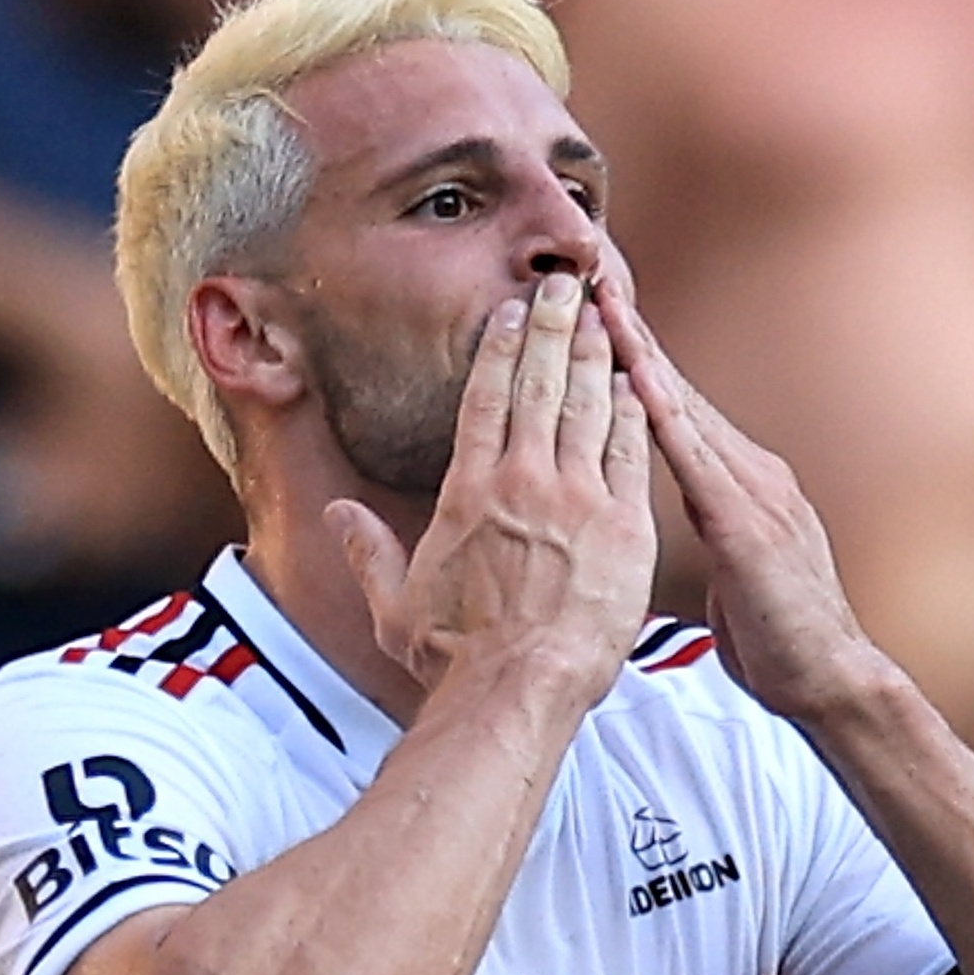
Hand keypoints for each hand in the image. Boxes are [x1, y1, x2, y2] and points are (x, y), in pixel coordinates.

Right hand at [327, 273, 654, 698]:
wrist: (518, 688)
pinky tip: (636, 382)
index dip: (500, 349)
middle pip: (539, 385)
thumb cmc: (456, 656)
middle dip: (553, 328)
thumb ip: (369, 550)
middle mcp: (523, 483)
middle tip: (563, 286)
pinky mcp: (623, 526)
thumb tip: (337, 514)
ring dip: (595, 355)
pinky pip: (631, 453)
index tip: (511, 313)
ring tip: (602, 315)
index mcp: (469, 493)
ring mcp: (577, 500)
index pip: (484, 400)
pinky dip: (632, 412)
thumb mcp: (395, 603)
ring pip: (588, 407)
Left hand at [593, 270, 879, 720]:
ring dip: (640, 351)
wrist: (832, 682)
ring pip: (682, 406)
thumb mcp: (729, 570)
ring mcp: (753, 490)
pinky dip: (663, 411)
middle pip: (674, 387)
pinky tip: (635, 376)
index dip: (633, 354)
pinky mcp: (747, 524)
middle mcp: (747, 469)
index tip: (593, 305)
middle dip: (630, 329)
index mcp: (736, 481)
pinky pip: (695, 458)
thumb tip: (677, 512)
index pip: (673, 405)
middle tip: (589, 268)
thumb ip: (707, 528)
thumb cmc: (776, 636)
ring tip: (600, 297)